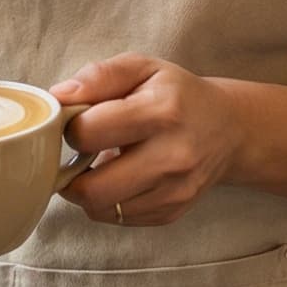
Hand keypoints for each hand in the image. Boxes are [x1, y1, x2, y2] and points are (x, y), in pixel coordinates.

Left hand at [51, 55, 240, 226]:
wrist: (228, 129)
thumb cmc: (177, 95)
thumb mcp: (142, 68)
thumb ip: (98, 76)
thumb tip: (58, 97)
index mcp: (162, 112)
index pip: (89, 133)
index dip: (71, 127)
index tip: (78, 121)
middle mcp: (172, 157)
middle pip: (92, 188)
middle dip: (70, 173)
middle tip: (77, 154)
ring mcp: (174, 191)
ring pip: (101, 209)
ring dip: (87, 189)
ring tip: (98, 164)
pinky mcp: (171, 213)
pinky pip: (117, 218)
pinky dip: (107, 201)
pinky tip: (119, 177)